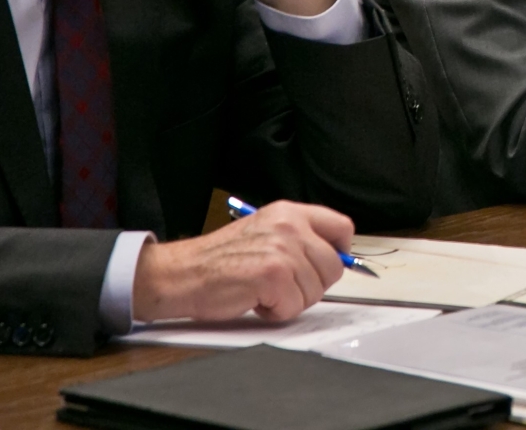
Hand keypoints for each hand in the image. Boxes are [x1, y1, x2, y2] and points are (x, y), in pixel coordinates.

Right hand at [131, 200, 352, 322]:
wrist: (183, 272)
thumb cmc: (220, 259)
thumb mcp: (265, 233)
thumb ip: (299, 239)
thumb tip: (335, 259)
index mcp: (290, 212)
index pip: (342, 228)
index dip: (340, 253)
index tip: (325, 267)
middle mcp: (290, 226)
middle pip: (333, 267)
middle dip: (311, 286)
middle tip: (283, 287)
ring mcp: (283, 250)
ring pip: (315, 291)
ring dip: (291, 301)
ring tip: (264, 291)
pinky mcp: (273, 275)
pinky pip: (294, 306)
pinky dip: (276, 312)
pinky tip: (256, 301)